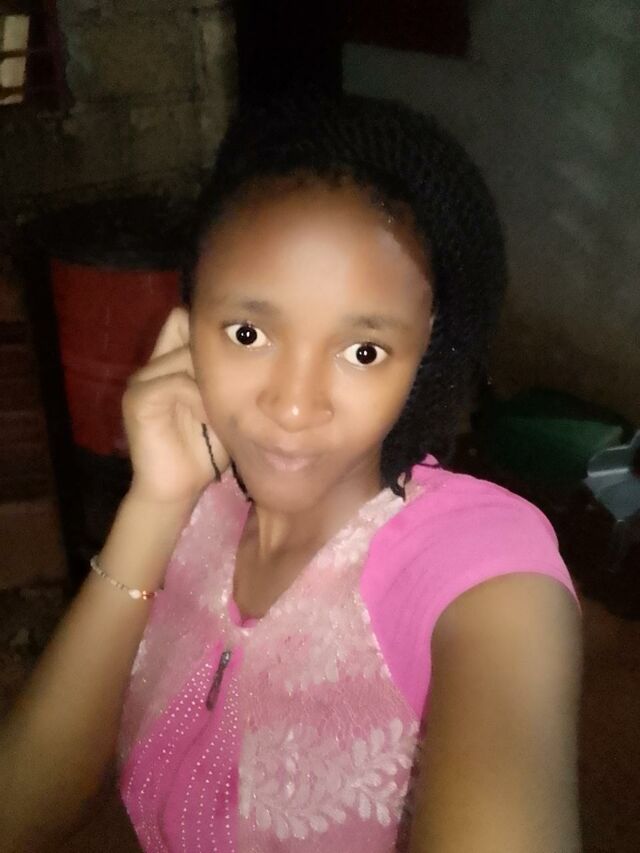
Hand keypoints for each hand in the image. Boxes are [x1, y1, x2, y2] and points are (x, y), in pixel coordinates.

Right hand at [122, 307, 229, 504]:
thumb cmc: (206, 451)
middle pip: (184, 326)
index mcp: (171, 364)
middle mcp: (153, 365)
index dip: (212, 329)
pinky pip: (174, 382)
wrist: (176, 490)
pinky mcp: (138, 399)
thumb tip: (266, 351)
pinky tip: (206, 419)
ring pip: (184, 355)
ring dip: (209, 378)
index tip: (244, 348)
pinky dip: (197, 399)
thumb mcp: (225, 406)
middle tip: (236, 378)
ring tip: (221, 407)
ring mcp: (142, 380)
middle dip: (213, 351)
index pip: (185, 319)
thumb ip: (230, 379)